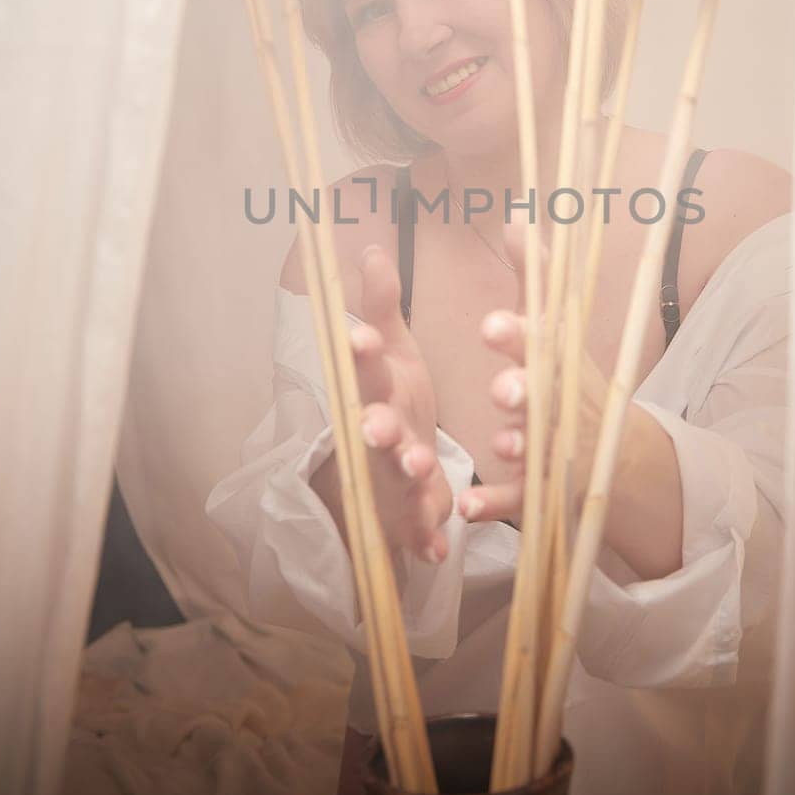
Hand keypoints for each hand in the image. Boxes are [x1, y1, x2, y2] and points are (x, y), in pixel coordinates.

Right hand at [346, 244, 452, 562]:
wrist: (402, 470)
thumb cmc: (396, 399)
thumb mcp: (393, 351)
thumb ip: (383, 305)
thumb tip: (371, 249)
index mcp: (377, 389)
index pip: (364, 369)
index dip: (360, 356)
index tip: (357, 339)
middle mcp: (380, 432)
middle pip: (372, 426)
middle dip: (375, 423)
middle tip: (374, 422)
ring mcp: (393, 476)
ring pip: (397, 475)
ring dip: (405, 473)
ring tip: (418, 469)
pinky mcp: (415, 513)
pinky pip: (420, 527)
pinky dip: (426, 537)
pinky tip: (436, 546)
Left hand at [457, 221, 613, 526]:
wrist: (616, 457)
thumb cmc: (570, 378)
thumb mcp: (555, 327)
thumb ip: (534, 277)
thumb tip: (517, 213)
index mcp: (553, 361)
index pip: (539, 343)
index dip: (517, 335)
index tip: (490, 325)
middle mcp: (557, 402)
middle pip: (543, 395)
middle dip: (524, 390)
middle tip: (503, 390)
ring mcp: (552, 449)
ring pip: (537, 448)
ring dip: (521, 446)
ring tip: (501, 445)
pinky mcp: (540, 491)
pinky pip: (519, 500)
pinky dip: (495, 504)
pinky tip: (468, 507)